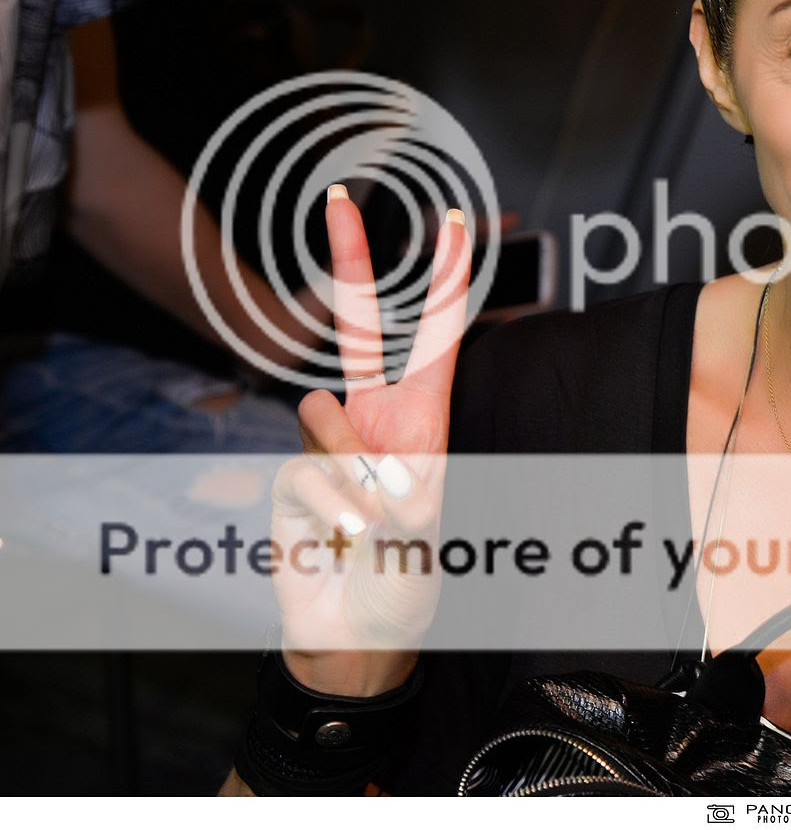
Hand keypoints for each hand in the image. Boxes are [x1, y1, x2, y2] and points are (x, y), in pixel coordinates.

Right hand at [270, 185, 470, 693]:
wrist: (357, 637)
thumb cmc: (407, 582)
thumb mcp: (428, 534)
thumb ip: (404, 490)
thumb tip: (366, 454)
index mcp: (423, 426)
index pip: (434, 341)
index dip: (445, 284)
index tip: (457, 225)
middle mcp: (374, 423)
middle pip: (356, 330)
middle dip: (350, 262)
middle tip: (340, 198)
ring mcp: (327, 445)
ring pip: (321, 415)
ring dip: (352, 477)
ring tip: (374, 526)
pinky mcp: (288, 474)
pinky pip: (301, 469)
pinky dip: (328, 510)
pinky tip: (339, 540)